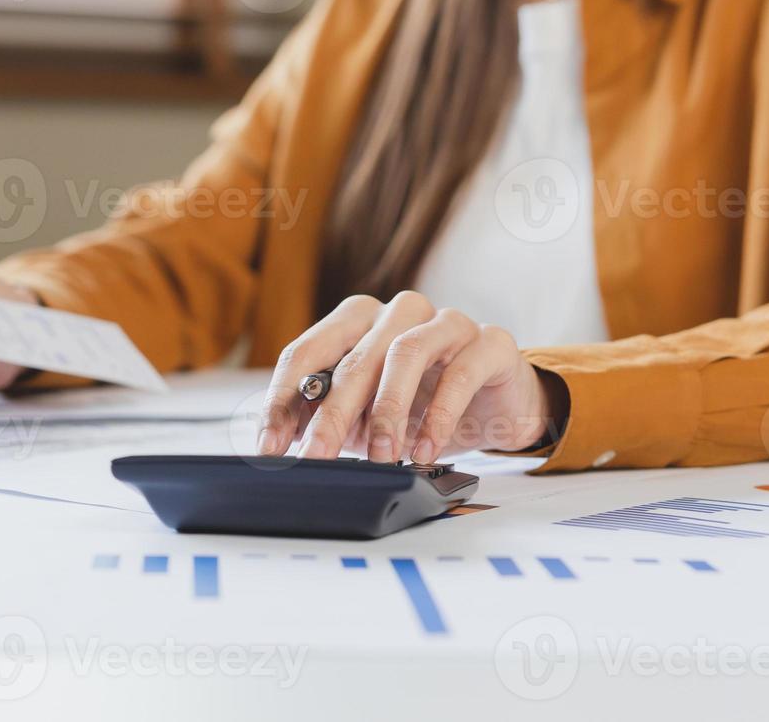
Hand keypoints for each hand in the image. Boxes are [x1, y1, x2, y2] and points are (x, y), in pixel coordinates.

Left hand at [256, 292, 567, 463]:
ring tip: (380, 456)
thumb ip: (330, 420)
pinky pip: (460, 372)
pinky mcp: (488, 342)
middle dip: (331, 413)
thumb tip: (282, 447)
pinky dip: (439, 414)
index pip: (306, 352)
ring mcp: (446, 321)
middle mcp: (398, 311)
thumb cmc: (424, 406)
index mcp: (358, 320)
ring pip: (404, 353)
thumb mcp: (366, 418)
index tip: (269, 447)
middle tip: (316, 456)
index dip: (283, 400)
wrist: (498, 407)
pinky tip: (425, 449)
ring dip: (387, 410)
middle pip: (354, 357)